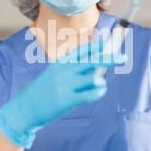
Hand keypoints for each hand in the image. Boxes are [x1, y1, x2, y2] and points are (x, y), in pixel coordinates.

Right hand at [0, 41, 126, 148]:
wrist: (26, 107)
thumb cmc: (44, 90)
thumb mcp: (56, 73)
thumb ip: (74, 69)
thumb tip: (97, 67)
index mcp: (61, 62)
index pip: (82, 50)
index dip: (97, 46)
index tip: (108, 43)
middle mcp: (64, 70)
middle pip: (92, 61)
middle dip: (110, 58)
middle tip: (123, 57)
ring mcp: (66, 85)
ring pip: (94, 78)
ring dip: (100, 82)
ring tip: (98, 85)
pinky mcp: (67, 100)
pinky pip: (90, 94)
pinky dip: (99, 92)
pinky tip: (99, 91)